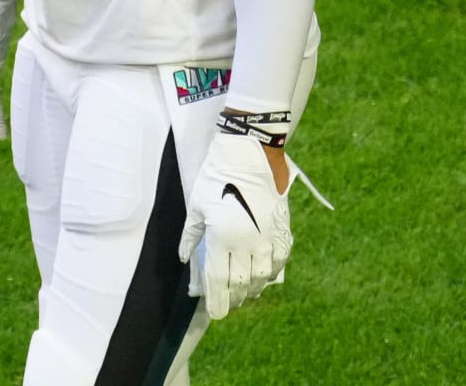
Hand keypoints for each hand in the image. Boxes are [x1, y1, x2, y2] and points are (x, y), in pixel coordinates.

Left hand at [178, 132, 292, 319]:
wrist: (249, 154)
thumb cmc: (216, 176)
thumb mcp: (197, 204)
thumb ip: (190, 236)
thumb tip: (183, 259)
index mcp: (222, 236)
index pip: (219, 279)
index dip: (216, 299)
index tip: (214, 312)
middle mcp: (247, 242)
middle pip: (241, 282)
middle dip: (233, 297)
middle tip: (227, 305)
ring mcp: (268, 238)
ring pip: (262, 276)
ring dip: (252, 289)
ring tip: (243, 294)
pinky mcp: (282, 230)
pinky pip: (278, 262)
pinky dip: (270, 274)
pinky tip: (262, 276)